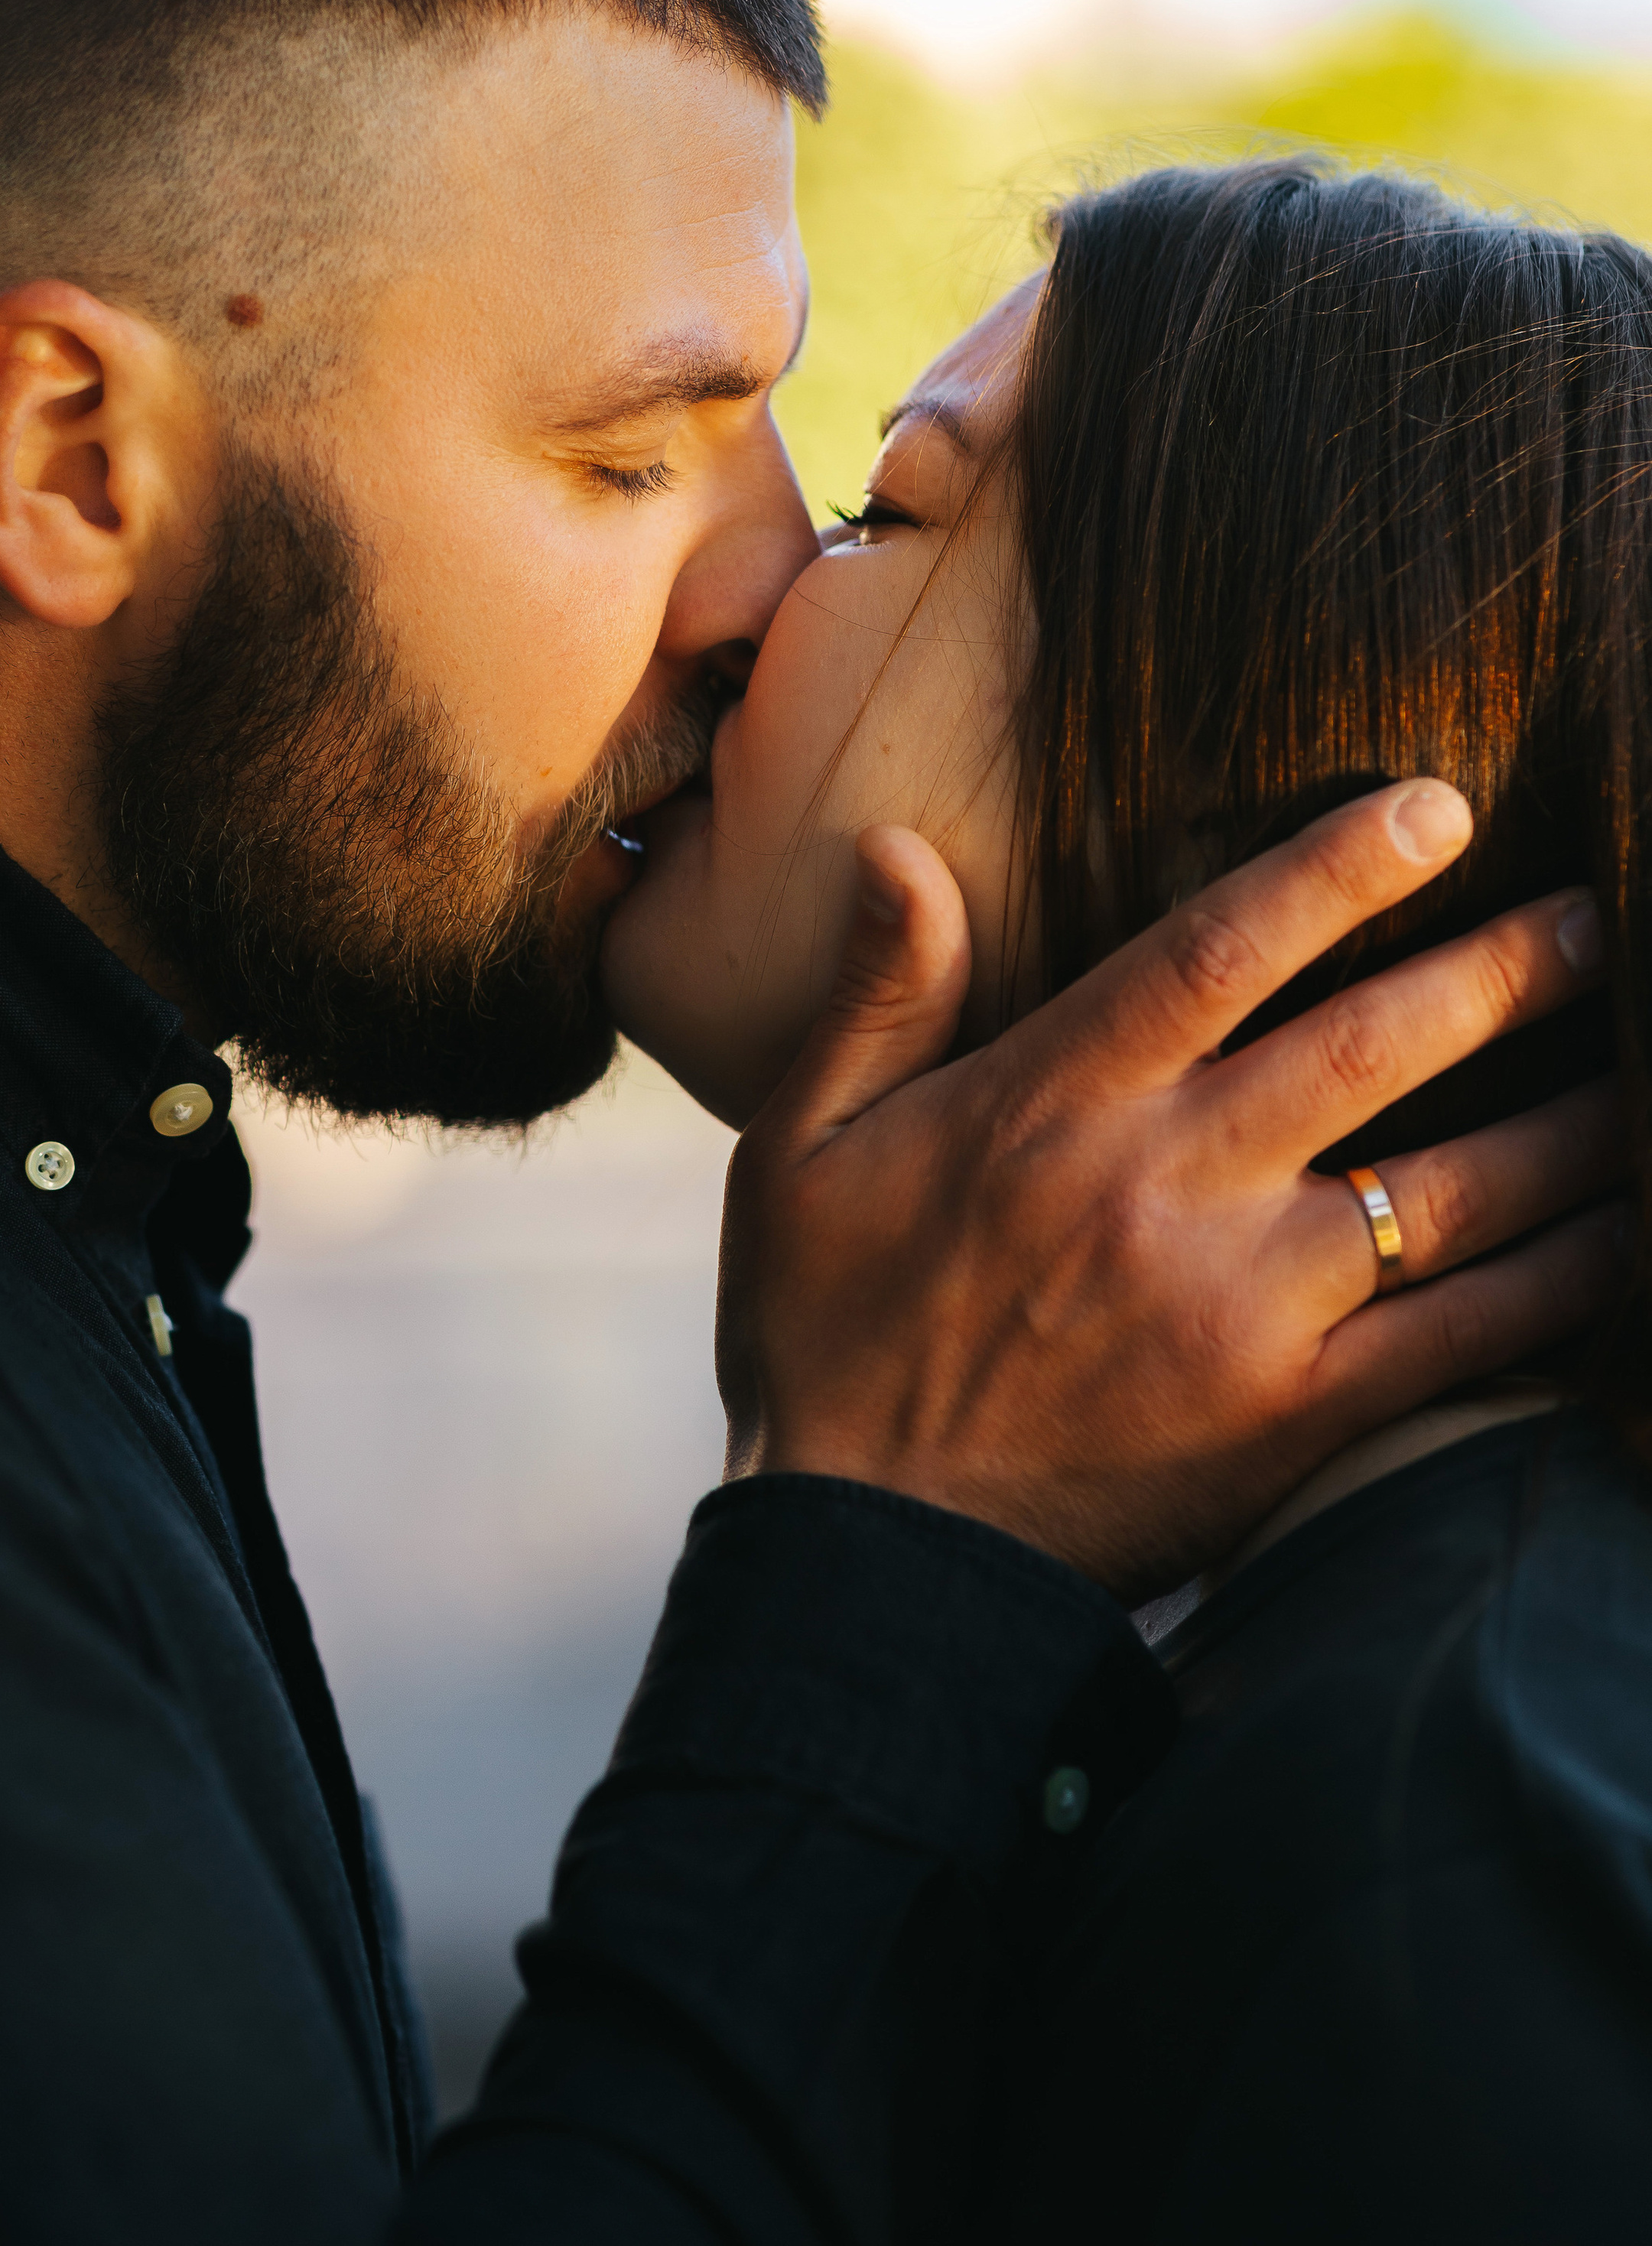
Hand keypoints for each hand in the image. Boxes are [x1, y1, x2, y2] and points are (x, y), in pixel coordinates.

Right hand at [718, 781, 1627, 1597]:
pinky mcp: (1292, 1424)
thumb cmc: (823, 1335)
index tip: (1442, 808)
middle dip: (1500, 971)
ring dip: (1563, 1121)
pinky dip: (1558, 1286)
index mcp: (1051, 1101)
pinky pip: (1460, 1342)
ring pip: (1444, 1189)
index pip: (1217, 949)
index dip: (1336, 869)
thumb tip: (897, 847)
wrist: (862, 1558)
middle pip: (1368, 1048)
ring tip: (1639, 1064)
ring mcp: (1241, 1309)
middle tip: (1596, 915)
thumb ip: (876, 994)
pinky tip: (1622, 1237)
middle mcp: (1165, 1187)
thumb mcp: (799, 1146)